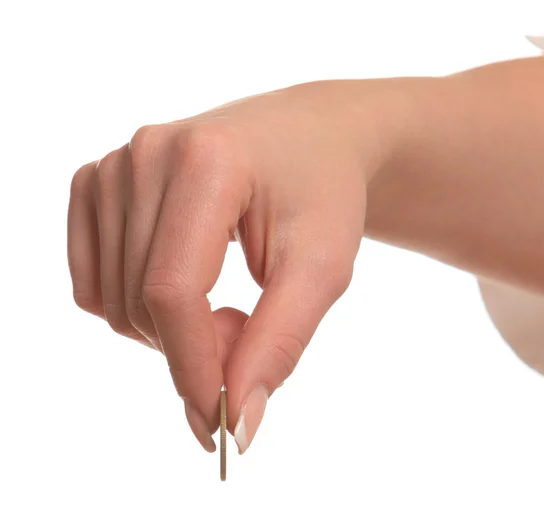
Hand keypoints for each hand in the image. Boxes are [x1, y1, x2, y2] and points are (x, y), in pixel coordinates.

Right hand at [67, 80, 389, 452]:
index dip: (192, 367)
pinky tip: (187, 289)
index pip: (173, 289)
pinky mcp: (99, 185)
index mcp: (206, 160)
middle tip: (249, 336)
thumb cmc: (323, 195)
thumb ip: (278, 344)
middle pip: (139, 301)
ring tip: (228, 308)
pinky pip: (94, 282)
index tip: (220, 425)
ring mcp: (115, 166)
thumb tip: (236, 425)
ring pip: (112, 301)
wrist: (310, 140)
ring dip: (168, 331)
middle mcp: (146, 153)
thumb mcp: (322, 267)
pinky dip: (136, 308)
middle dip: (194, 349)